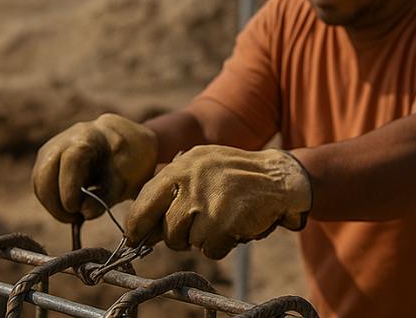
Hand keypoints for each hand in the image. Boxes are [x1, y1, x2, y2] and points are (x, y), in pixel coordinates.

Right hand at [32, 113, 157, 222]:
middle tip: (72, 219)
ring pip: (39, 179)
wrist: (127, 146)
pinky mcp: (47, 159)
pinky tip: (68, 207)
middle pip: (45, 169)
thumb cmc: (130, 162)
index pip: (72, 158)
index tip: (76, 210)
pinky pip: (41, 182)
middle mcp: (66, 138)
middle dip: (54, 200)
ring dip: (51, 202)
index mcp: (90, 135)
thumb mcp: (125, 180)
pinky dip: (51, 199)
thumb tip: (84, 212)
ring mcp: (53, 147)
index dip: (69, 186)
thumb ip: (106, 197)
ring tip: (72, 215)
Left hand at [123, 145, 311, 259]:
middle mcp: (192, 180)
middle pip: (167, 228)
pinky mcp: (225, 222)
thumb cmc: (235, 176)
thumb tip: (141, 228)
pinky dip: (221, 245)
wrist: (279, 177)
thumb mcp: (201, 166)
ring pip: (188, 242)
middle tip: (198, 225)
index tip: (136, 237)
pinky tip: (234, 225)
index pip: (145, 200)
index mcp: (182, 165)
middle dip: (179, 235)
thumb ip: (171, 190)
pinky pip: (210, 250)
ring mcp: (209, 201)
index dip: (137, 224)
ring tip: (221, 219)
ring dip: (203, 239)